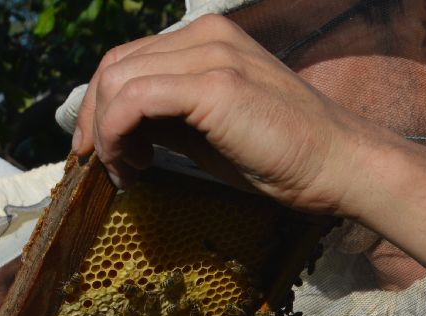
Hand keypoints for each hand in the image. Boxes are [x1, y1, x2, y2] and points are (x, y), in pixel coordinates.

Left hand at [72, 13, 392, 215]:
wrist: (333, 165)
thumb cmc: (275, 155)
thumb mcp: (203, 129)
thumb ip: (162, 117)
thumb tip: (114, 128)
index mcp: (206, 38)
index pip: (126, 59)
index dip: (98, 106)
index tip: (95, 150)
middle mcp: (206, 35)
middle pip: (114, 66)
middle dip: (92, 120)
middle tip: (100, 166)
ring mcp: (211, 55)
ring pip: (117, 82)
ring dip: (104, 134)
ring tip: (125, 171)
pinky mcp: (214, 84)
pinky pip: (133, 102)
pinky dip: (116, 137)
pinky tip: (135, 167)